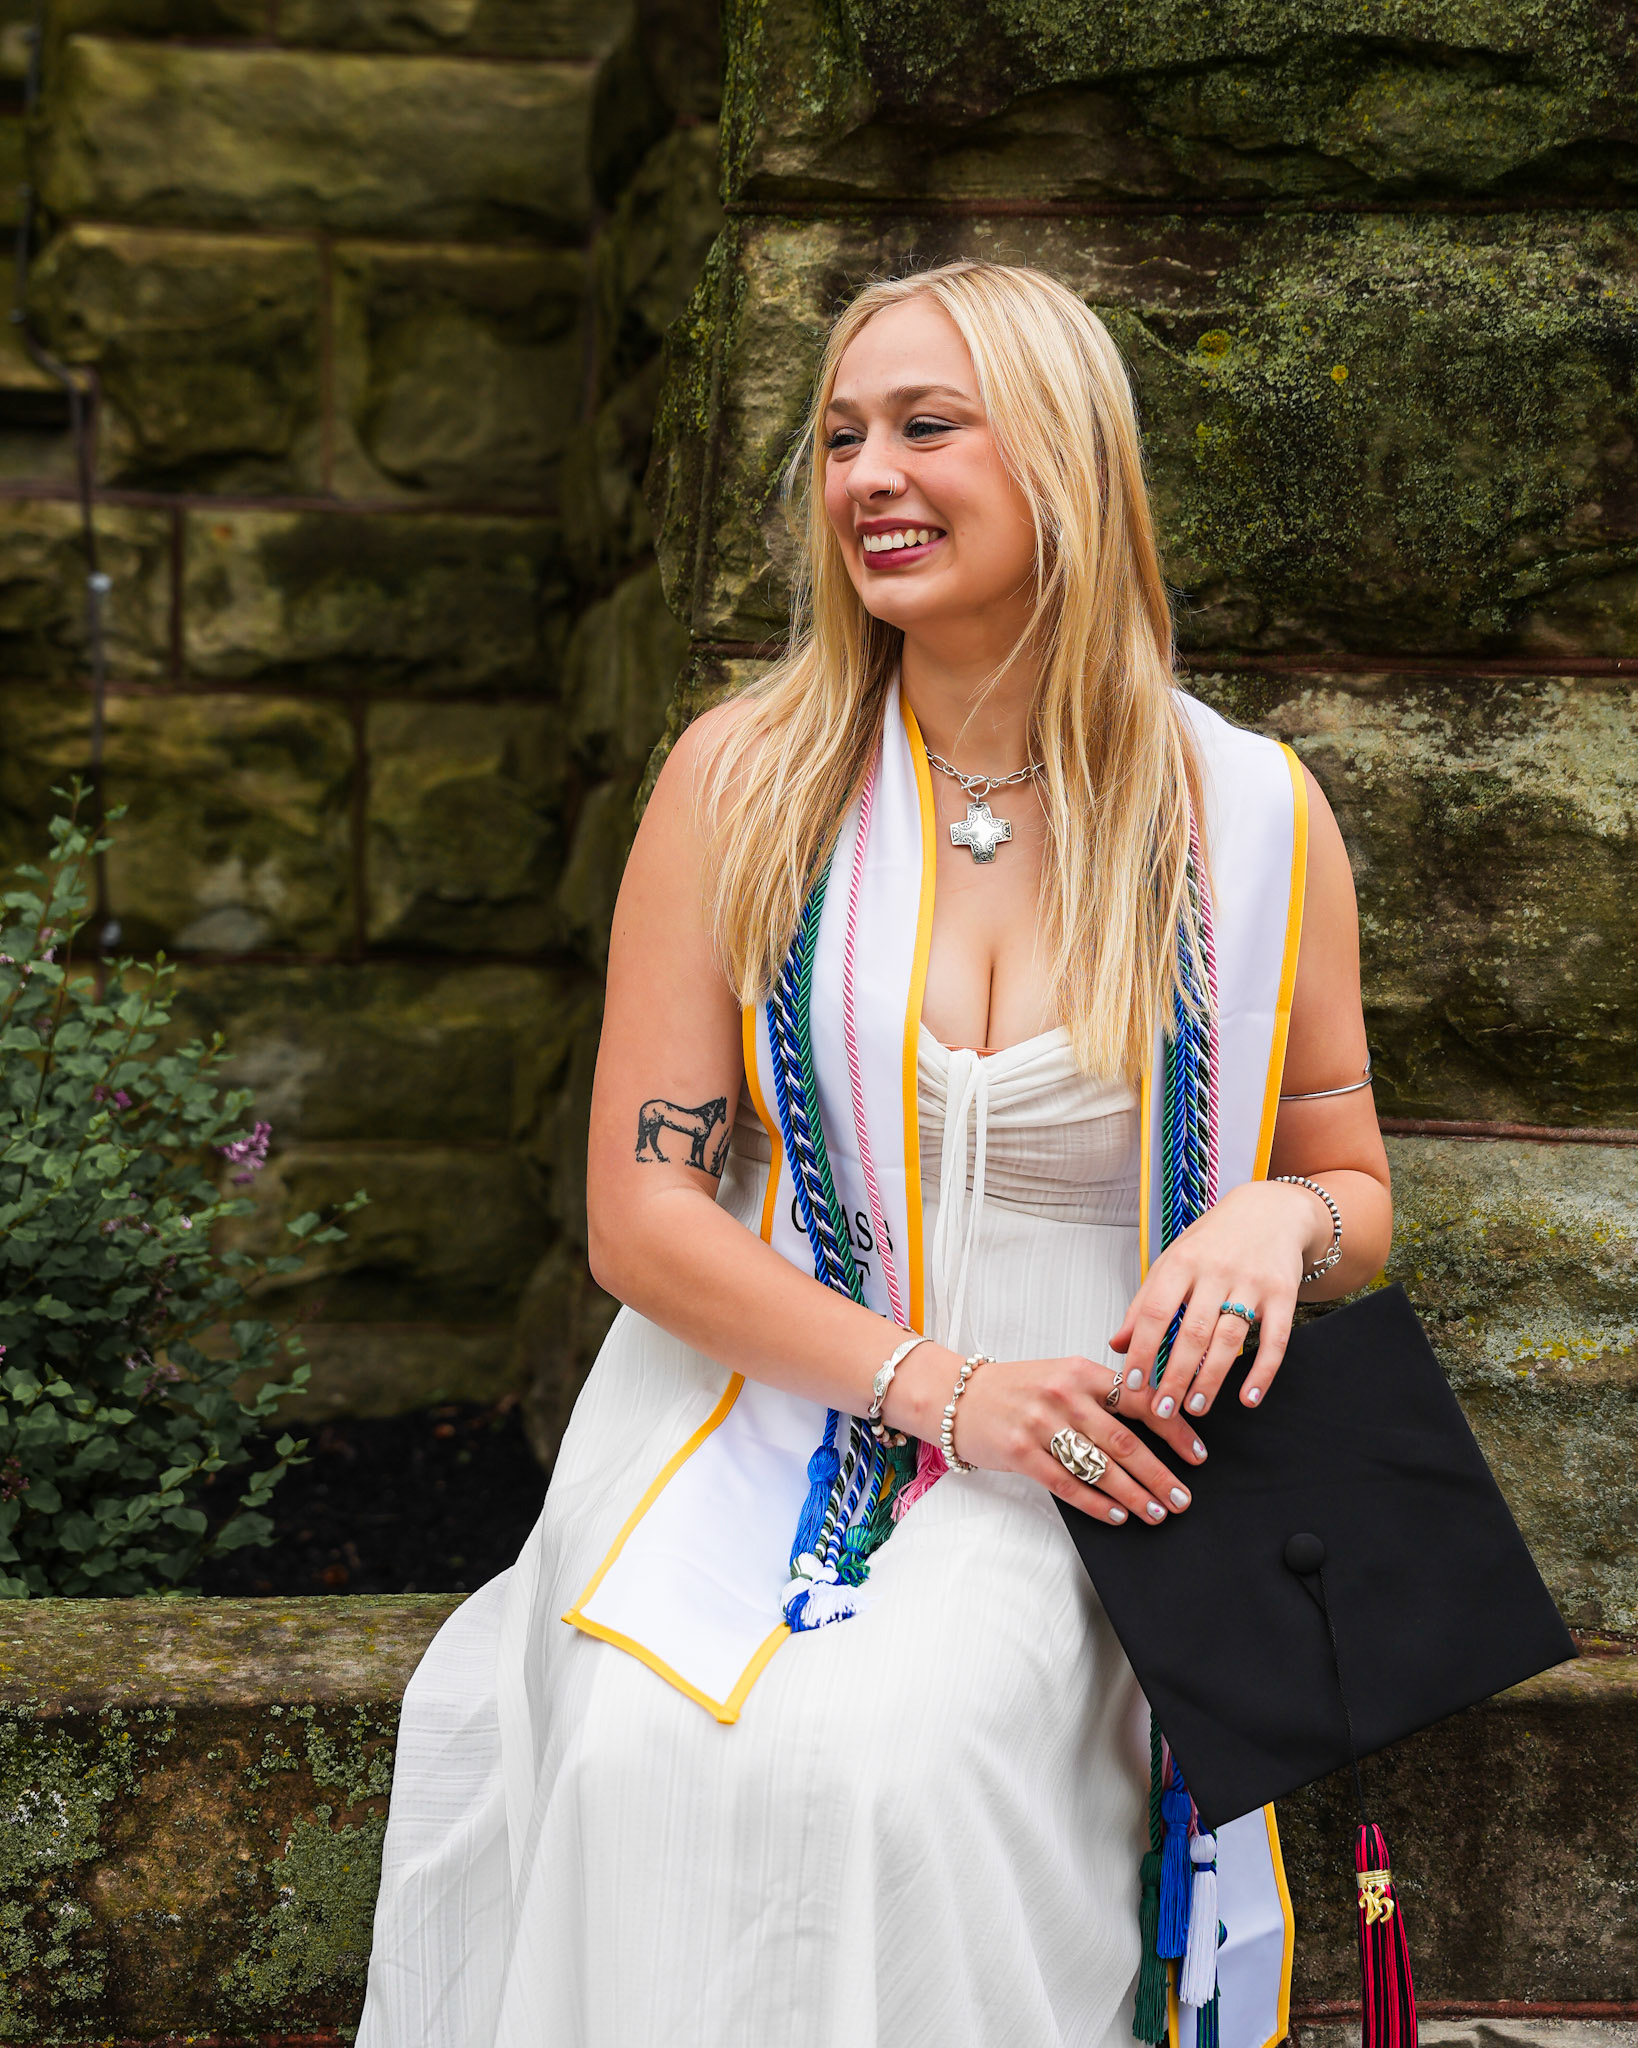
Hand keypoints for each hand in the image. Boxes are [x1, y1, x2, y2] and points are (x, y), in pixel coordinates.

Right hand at [890, 1344, 1207, 1526]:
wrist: (956, 1396)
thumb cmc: (1018, 1388)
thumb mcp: (1062, 1374)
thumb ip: (1103, 1391)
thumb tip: (1159, 1418)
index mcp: (1080, 1370)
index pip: (1140, 1399)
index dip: (1174, 1429)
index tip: (1198, 1454)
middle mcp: (1063, 1395)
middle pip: (1125, 1441)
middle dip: (1160, 1474)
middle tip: (1183, 1498)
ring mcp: (1039, 1425)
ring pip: (1100, 1467)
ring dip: (1134, 1495)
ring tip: (1157, 1513)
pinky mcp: (1020, 1454)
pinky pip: (1068, 1485)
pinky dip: (1097, 1504)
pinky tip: (1118, 1516)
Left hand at [1108, 1180, 1330, 1420]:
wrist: (1272, 1210)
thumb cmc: (1214, 1241)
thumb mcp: (1174, 1261)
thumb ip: (1145, 1303)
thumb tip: (1116, 1344)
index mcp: (1182, 1262)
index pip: (1156, 1312)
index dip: (1143, 1350)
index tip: (1132, 1384)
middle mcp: (1216, 1271)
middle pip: (1193, 1332)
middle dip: (1175, 1376)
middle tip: (1162, 1411)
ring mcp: (1252, 1282)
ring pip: (1229, 1339)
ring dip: (1211, 1379)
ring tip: (1195, 1407)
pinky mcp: (1283, 1294)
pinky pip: (1274, 1340)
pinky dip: (1262, 1373)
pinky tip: (1247, 1398)